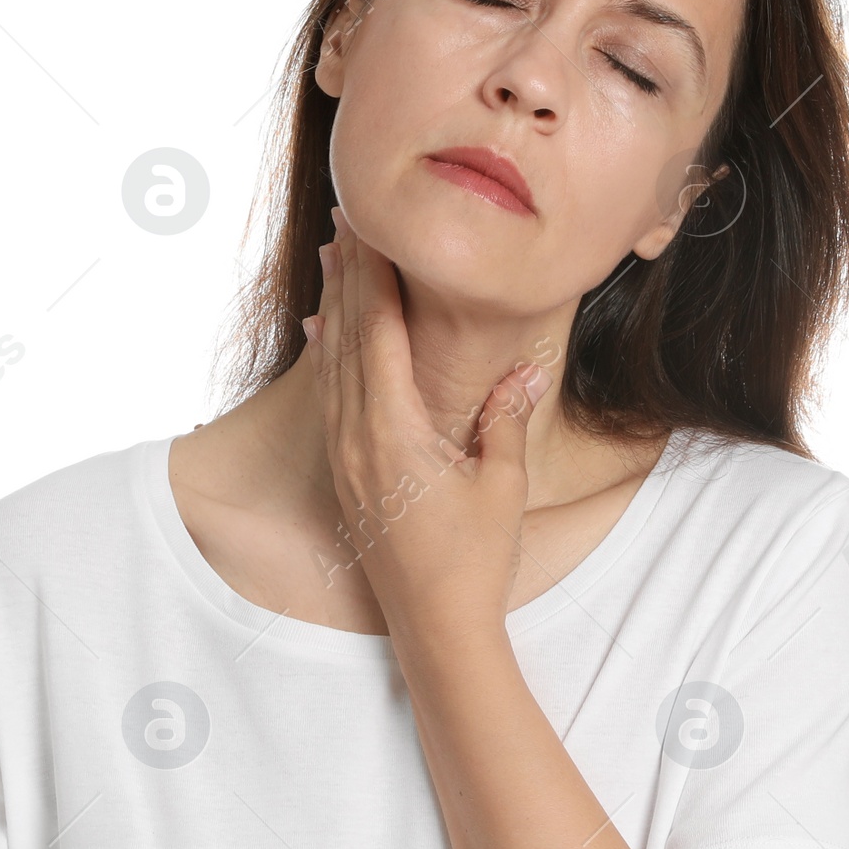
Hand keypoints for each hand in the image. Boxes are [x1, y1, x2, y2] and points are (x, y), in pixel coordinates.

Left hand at [303, 208, 551, 636]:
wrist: (434, 627)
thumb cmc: (473, 560)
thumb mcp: (500, 484)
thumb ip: (505, 419)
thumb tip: (525, 367)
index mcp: (393, 431)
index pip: (379, 333)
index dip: (373, 276)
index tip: (370, 226)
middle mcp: (357, 438)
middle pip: (347, 337)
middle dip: (349, 275)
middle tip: (347, 220)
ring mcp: (346, 456)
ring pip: (332, 363)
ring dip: (334, 306)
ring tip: (332, 257)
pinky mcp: (346, 472)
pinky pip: (329, 395)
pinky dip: (328, 352)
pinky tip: (322, 331)